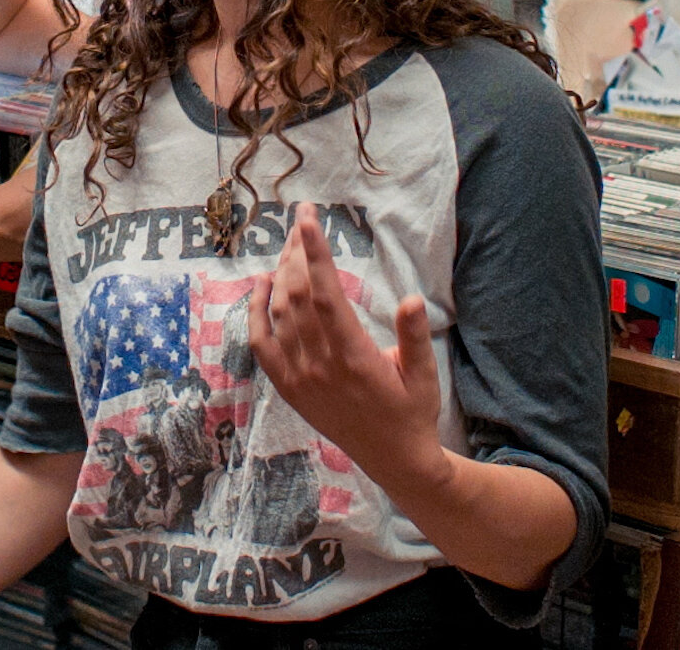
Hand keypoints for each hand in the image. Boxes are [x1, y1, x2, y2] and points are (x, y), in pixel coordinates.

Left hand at [247, 203, 444, 489]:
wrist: (393, 460)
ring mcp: (300, 378)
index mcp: (354, 357)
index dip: (315, 253)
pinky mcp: (289, 389)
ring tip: (290, 244)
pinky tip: (261, 284)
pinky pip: (262, 345)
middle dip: (297, 252)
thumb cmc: (413, 412)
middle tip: (301, 220)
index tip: (308, 219)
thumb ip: (414, 337)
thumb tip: (411, 299)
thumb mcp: (424, 375)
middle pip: (298, 295)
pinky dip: (256, 312)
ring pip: (280, 313)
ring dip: (281, 274)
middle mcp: (320, 365)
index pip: (326, 293)